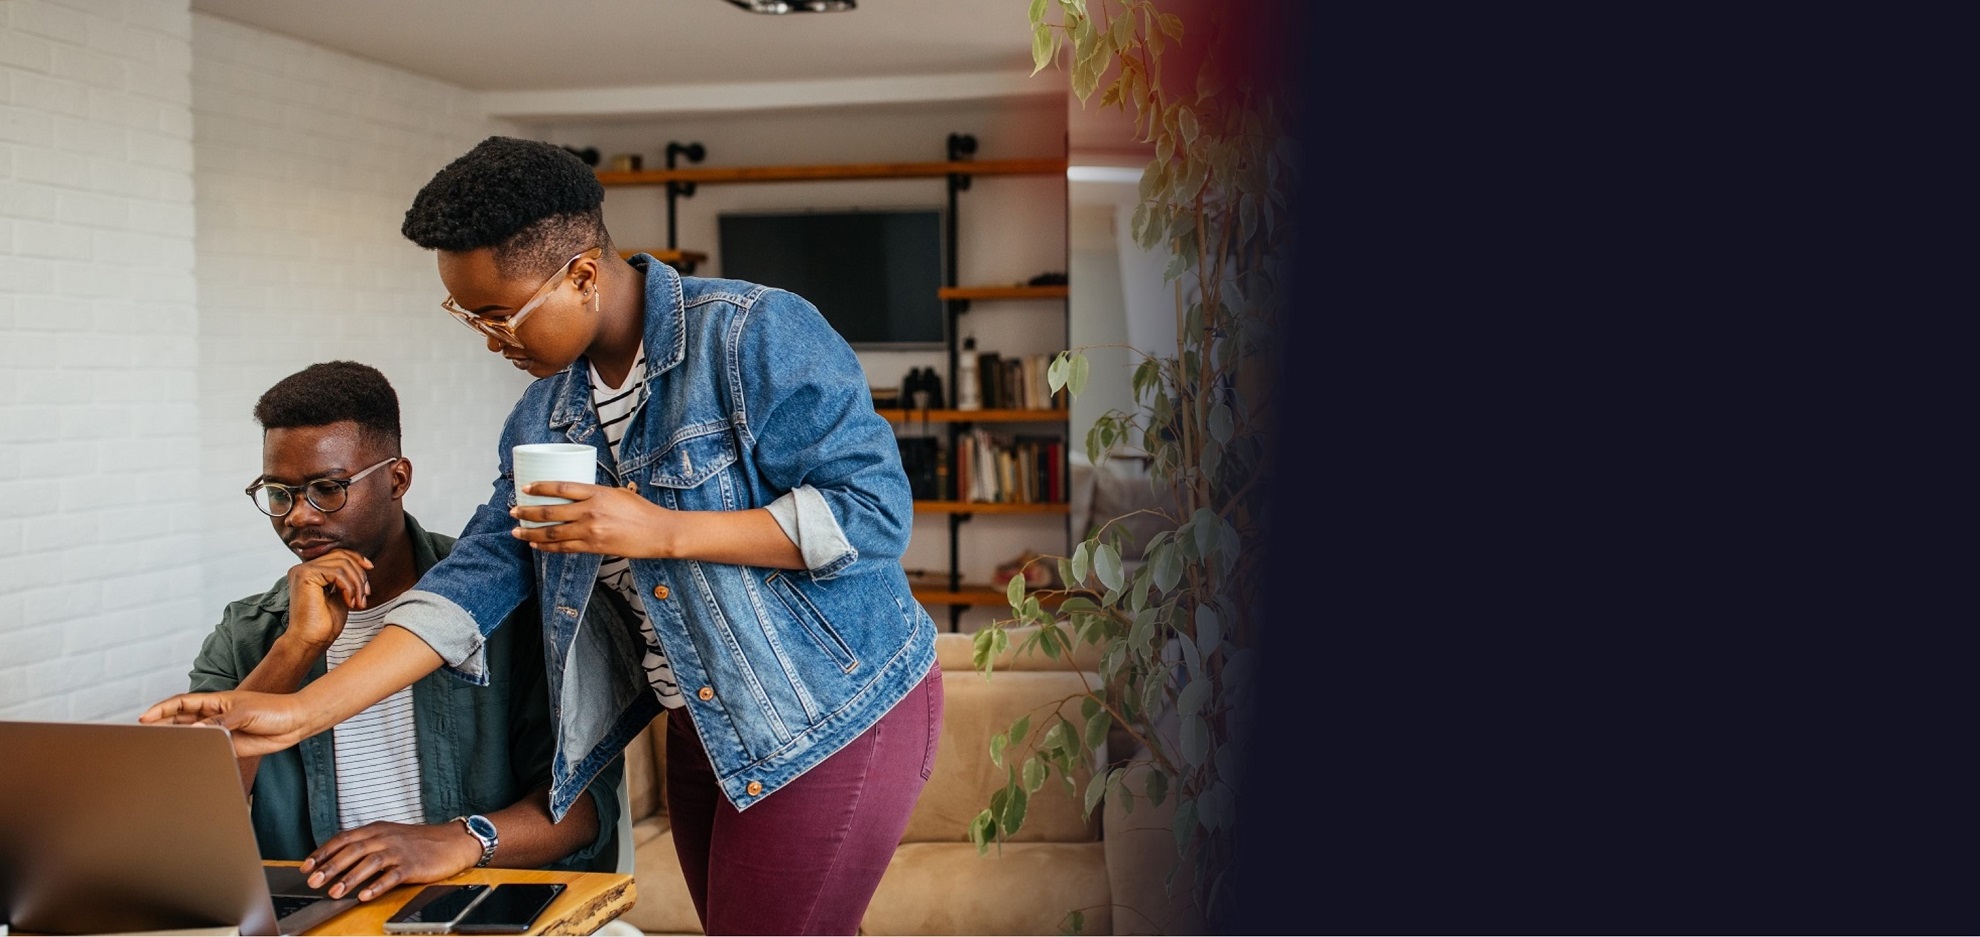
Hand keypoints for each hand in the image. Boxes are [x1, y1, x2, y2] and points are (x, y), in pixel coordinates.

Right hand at [137, 689, 313, 756]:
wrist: (294, 723)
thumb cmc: (273, 709)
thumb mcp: (244, 713)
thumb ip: (219, 723)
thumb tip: (194, 731)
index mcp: (215, 701)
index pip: (181, 703)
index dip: (161, 710)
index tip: (144, 717)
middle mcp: (214, 716)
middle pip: (179, 720)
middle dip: (160, 726)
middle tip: (141, 735)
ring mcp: (219, 731)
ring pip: (190, 736)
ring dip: (175, 741)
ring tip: (155, 749)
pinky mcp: (228, 745)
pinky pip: (205, 750)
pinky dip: (193, 754)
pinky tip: (181, 760)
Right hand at [284, 549, 371, 649]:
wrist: (311, 642)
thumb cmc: (324, 624)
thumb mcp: (341, 595)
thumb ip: (346, 579)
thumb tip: (363, 564)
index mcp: (310, 571)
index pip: (337, 554)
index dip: (357, 559)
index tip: (370, 569)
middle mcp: (303, 568)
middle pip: (342, 557)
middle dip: (359, 575)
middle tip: (365, 596)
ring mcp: (302, 570)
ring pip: (342, 564)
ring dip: (356, 584)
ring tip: (358, 602)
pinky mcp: (305, 576)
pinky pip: (337, 573)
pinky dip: (349, 588)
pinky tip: (350, 603)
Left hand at [301, 821, 483, 900]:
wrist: (453, 841)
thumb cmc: (420, 842)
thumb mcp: (390, 835)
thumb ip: (367, 844)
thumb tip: (338, 861)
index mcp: (377, 829)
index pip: (343, 838)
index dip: (323, 852)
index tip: (306, 866)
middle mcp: (385, 837)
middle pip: (352, 850)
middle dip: (330, 866)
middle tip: (313, 881)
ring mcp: (399, 851)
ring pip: (369, 863)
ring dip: (349, 878)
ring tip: (334, 892)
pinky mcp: (413, 865)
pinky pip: (392, 876)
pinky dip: (376, 886)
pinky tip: (365, 895)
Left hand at [511, 481, 675, 556]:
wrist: (658, 533)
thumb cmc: (642, 511)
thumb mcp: (619, 493)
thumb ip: (596, 494)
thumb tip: (577, 496)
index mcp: (597, 493)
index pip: (562, 487)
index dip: (540, 488)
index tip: (526, 488)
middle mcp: (590, 511)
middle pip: (551, 511)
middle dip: (528, 512)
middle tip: (514, 511)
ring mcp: (591, 530)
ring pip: (553, 532)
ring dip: (531, 532)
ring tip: (517, 532)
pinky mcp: (594, 547)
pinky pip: (564, 548)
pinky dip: (547, 547)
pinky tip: (537, 545)